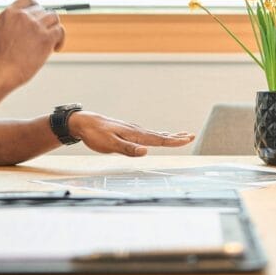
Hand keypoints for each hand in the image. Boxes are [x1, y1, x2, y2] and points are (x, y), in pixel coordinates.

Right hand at [0, 0, 64, 87]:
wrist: (2, 71)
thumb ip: (9, 22)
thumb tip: (19, 20)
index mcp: (10, 13)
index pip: (28, 0)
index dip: (36, 7)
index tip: (38, 17)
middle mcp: (24, 16)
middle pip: (43, 10)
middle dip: (44, 23)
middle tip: (44, 35)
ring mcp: (36, 26)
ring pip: (54, 18)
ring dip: (54, 28)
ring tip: (51, 40)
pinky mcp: (46, 38)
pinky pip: (60, 31)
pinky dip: (60, 39)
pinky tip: (56, 48)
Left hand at [70, 111, 194, 155]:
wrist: (84, 122)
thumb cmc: (95, 134)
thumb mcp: (110, 144)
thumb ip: (128, 149)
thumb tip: (146, 152)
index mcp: (135, 135)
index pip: (159, 139)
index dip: (174, 141)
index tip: (188, 139)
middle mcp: (136, 131)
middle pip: (160, 135)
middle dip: (176, 137)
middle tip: (191, 136)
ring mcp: (133, 131)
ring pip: (155, 134)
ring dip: (169, 136)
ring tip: (180, 136)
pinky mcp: (128, 132)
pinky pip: (147, 134)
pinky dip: (157, 136)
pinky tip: (157, 137)